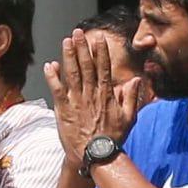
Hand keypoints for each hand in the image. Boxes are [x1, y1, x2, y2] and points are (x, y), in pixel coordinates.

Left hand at [45, 31, 140, 162]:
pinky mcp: (63, 110)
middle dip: (82, 48)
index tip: (98, 39)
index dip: (100, 52)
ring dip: (68, 56)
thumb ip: (131, 98)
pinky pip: (57, 90)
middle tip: (79, 32)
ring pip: (72, 74)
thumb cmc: (112, 138)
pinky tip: (50, 65)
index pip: (103, 69)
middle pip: (86, 66)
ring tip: (66, 41)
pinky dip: (53, 77)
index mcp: (106, 95)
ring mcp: (76, 101)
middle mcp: (91, 95)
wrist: (95, 155)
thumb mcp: (129, 118)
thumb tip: (137, 80)